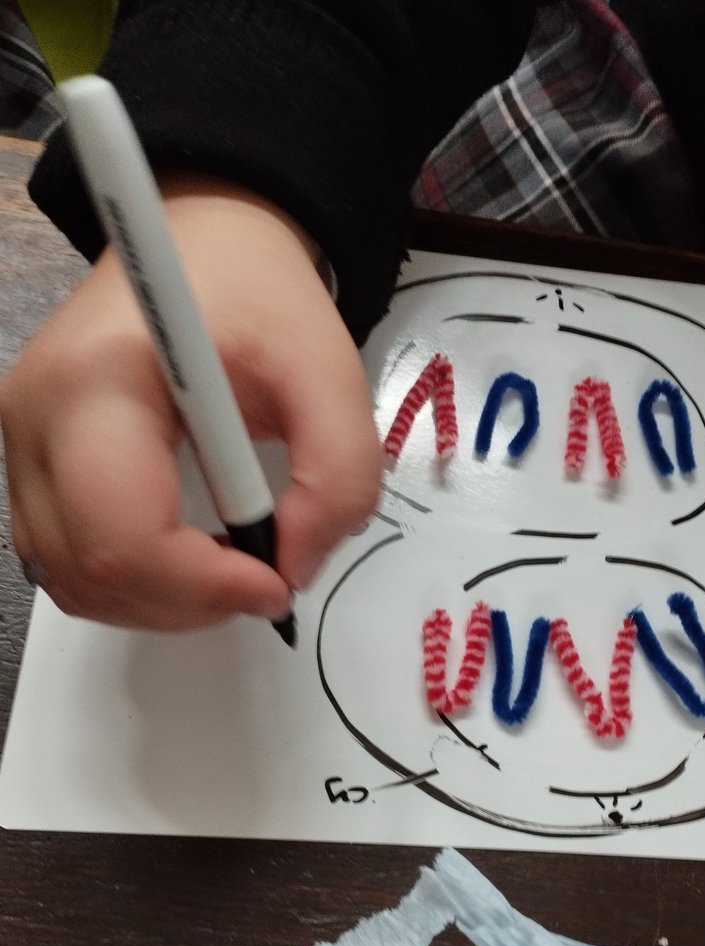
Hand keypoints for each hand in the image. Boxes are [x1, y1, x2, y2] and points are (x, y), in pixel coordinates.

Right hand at [0, 174, 381, 630]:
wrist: (204, 248)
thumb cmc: (256, 294)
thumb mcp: (330, 371)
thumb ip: (338, 477)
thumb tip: (294, 568)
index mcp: (98, 382)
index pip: (121, 537)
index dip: (203, 586)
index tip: (275, 582)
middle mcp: (35, 417)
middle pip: (89, 574)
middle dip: (190, 602)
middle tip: (264, 574)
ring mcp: (22, 444)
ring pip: (72, 583)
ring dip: (165, 601)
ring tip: (231, 559)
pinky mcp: (33, 464)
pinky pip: (70, 564)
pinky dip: (138, 583)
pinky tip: (192, 553)